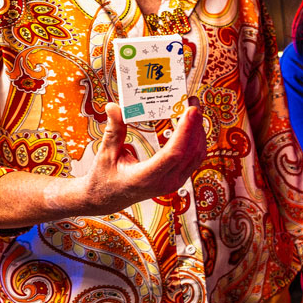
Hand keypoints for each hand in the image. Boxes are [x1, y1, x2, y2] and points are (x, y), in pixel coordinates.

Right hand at [74, 101, 207, 213]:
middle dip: (195, 125)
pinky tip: (192, 126)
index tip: (191, 110)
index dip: (185, 131)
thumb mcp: (106, 154)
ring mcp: (173, 183)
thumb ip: (114, 130)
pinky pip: (194, 160)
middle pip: (190, 152)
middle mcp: (164, 182)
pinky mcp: (177, 180)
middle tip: (193, 102)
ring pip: (196, 156)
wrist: (106, 199)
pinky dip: (196, 141)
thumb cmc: (104, 178)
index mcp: (146, 177)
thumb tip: (114, 107)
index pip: (173, 153)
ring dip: (198, 132)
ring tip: (193, 110)